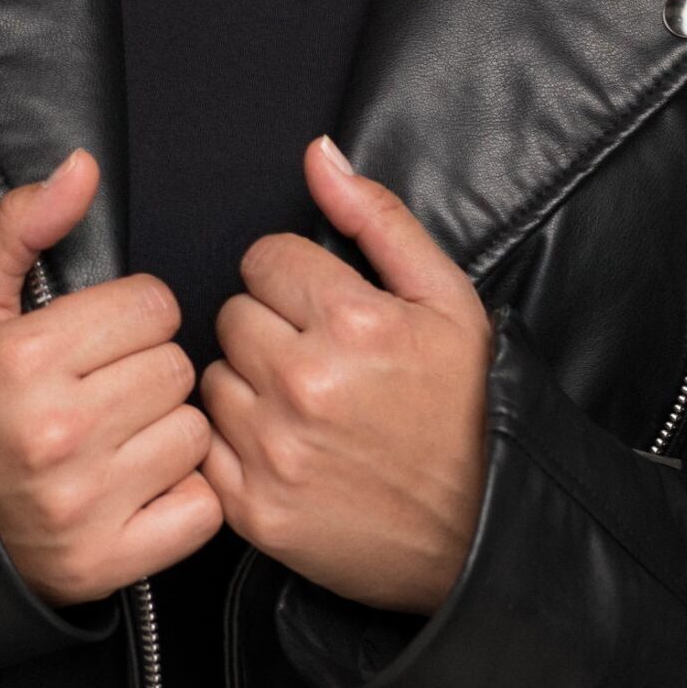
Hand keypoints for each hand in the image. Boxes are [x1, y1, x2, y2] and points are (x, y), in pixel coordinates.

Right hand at [0, 149, 221, 605]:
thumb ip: (24, 224)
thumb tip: (82, 166)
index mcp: (25, 358)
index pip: (155, 305)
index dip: (131, 318)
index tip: (96, 342)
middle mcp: (55, 432)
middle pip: (177, 367)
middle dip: (148, 372)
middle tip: (103, 393)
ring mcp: (83, 504)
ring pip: (195, 432)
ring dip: (167, 434)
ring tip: (115, 440)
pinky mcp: (107, 563)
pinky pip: (202, 507)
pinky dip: (181, 499)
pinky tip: (135, 488)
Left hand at [199, 135, 494, 615]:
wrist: (481, 533)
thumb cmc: (467, 410)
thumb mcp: (448, 301)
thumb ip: (378, 218)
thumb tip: (317, 155)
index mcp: (354, 321)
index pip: (264, 259)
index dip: (296, 280)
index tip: (325, 309)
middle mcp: (305, 382)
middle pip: (232, 315)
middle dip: (270, 328)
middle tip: (319, 360)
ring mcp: (275, 450)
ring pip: (214, 377)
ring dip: (248, 385)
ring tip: (303, 407)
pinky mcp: (254, 508)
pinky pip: (205, 445)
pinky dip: (234, 445)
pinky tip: (285, 448)